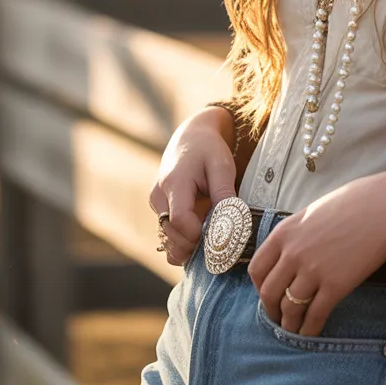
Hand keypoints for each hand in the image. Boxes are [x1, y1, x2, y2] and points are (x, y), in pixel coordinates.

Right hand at [148, 107, 237, 264]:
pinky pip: (167, 236)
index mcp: (174, 183)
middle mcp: (159, 196)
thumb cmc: (209, 150)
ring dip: (187, 246)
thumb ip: (224, 193)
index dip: (198, 234)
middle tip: (219, 241)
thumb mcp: (222, 166)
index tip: (218, 234)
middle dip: (194, 244)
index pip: (180, 221)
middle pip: (171, 235)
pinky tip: (200, 236)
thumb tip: (230, 224)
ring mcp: (156, 204)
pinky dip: (182, 243)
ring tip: (210, 237)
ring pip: (167, 240)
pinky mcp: (158, 210)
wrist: (191, 137)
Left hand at [249, 169, 385, 335]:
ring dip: (289, 324)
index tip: (267, 294)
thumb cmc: (351, 204)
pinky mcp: (335, 286)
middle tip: (279, 317)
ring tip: (293, 329)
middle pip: (269, 293)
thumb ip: (296, 236)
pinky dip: (309, 329)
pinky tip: (310, 332)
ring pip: (290, 309)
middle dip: (272, 310)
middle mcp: (293, 253)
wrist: (382, 207)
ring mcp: (313, 271)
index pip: (257, 269)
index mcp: (284, 233)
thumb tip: (289, 256)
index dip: (259, 287)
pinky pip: (314, 316)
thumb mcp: (312, 213)